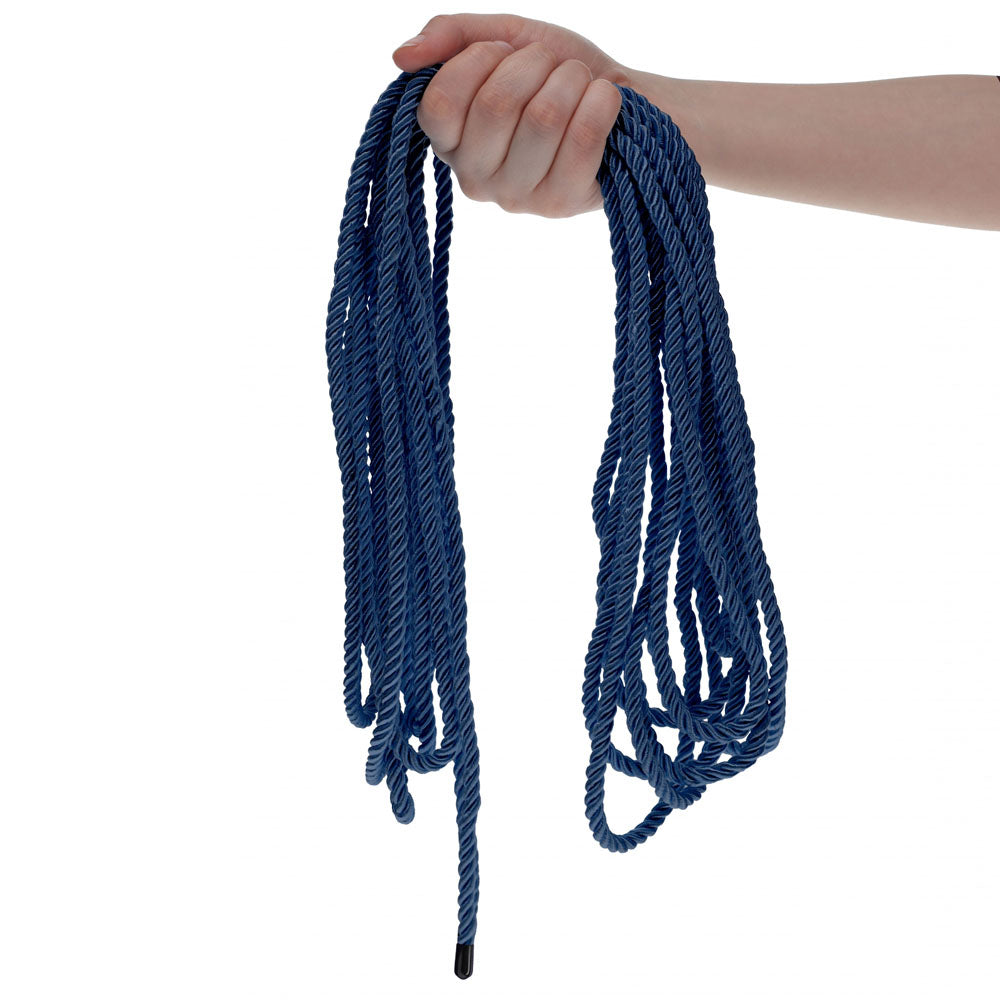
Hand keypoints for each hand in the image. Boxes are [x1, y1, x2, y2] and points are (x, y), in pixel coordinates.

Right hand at [392, 14, 629, 217]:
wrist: (620, 104)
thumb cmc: (556, 75)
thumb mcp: (505, 40)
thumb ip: (453, 38)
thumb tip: (402, 56)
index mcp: (451, 142)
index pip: (439, 103)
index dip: (479, 60)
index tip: (505, 53)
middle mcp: (475, 179)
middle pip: (494, 106)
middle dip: (533, 64)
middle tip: (550, 65)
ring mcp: (517, 197)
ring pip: (542, 118)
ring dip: (570, 80)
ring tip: (579, 83)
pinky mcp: (561, 204)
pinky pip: (581, 137)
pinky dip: (600, 102)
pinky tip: (604, 100)